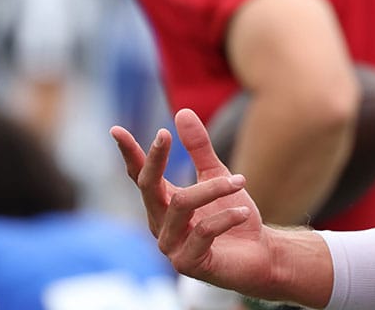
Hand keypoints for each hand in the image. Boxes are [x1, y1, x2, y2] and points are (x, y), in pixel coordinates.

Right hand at [111, 109, 274, 293]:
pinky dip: (225, 216)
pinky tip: (244, 211)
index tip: (116, 129)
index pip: (140, 176)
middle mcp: (160, 225)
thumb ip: (199, 148)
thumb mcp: (217, 174)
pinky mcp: (188, 263)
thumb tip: (182, 111)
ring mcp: (171, 247)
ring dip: (214, 188)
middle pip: (149, 187)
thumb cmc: (233, 216)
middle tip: (166, 134)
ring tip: (240, 181)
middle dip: (156, 159)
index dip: (129, 153)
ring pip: (182, 204)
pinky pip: (203, 231)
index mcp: (163, 203)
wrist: (258, 254)